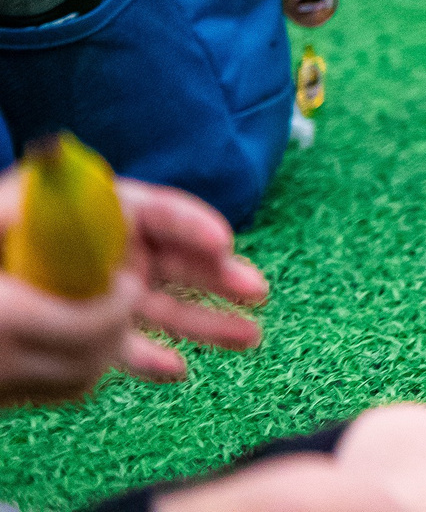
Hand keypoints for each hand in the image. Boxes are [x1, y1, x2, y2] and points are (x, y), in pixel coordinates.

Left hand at [0, 167, 266, 405]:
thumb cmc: (1, 236)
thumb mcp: (21, 205)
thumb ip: (62, 199)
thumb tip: (106, 204)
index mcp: (107, 216)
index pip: (161, 214)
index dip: (194, 226)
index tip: (222, 241)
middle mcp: (117, 255)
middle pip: (179, 263)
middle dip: (221, 278)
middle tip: (256, 291)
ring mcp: (108, 295)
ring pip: (167, 308)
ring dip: (209, 323)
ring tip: (250, 337)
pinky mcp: (92, 334)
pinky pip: (129, 348)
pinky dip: (153, 359)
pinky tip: (177, 370)